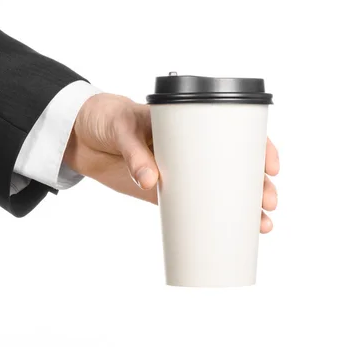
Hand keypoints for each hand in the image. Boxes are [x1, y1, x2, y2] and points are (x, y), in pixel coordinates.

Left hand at [63, 93, 279, 232]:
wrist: (81, 134)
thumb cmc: (107, 119)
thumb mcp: (122, 128)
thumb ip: (135, 152)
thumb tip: (151, 180)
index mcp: (188, 123)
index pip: (234, 131)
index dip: (259, 148)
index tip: (270, 167)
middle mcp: (190, 148)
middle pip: (235, 166)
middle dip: (258, 186)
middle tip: (268, 202)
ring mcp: (178, 171)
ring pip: (219, 190)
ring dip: (243, 209)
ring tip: (262, 226)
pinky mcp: (162, 192)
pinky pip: (191, 207)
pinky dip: (210, 221)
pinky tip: (230, 234)